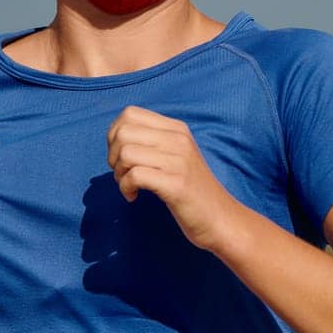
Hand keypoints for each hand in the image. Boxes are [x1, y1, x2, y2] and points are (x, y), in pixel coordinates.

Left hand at [106, 105, 244, 251]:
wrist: (221, 218)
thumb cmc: (190, 189)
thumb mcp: (174, 155)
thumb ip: (151, 141)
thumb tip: (114, 136)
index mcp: (176, 129)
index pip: (130, 113)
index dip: (114, 134)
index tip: (121, 156)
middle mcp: (179, 140)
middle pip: (123, 132)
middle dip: (112, 155)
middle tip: (122, 173)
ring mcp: (179, 161)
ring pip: (126, 153)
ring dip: (119, 173)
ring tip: (129, 185)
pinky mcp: (176, 185)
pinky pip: (135, 176)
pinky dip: (126, 188)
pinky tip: (133, 196)